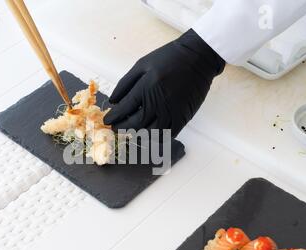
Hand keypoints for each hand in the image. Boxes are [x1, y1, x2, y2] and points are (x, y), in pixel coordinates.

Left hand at [104, 29, 224, 137]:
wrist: (198, 57)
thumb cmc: (168, 58)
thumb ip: (125, 83)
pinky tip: (149, 133)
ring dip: (138, 135)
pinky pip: (168, 134)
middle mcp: (158, 102)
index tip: (107, 120)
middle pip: (135, 124)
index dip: (113, 117)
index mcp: (146, 88)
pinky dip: (156, 137)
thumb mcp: (142, 65)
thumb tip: (113, 101)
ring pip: (151, 133)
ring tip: (130, 132)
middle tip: (116, 128)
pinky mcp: (183, 117)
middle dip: (122, 128)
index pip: (124, 109)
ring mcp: (172, 111)